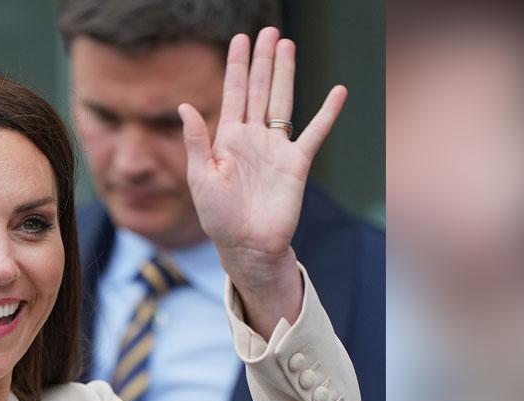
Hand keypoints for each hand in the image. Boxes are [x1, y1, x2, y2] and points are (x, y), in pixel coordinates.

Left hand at [178, 29, 346, 331]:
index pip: (232, 93)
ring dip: (285, 74)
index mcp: (227, 139)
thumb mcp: (200, 178)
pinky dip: (327, 113)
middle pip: (258, 89)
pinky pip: (314, 133)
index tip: (240, 39)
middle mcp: (253, 138)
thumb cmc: (219, 218)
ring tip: (287, 45)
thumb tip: (185, 106)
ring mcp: (276, 148)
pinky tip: (338, 91)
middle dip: (262, 60)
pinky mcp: (297, 163)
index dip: (236, 65)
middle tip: (268, 31)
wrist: (247, 246)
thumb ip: (196, 142)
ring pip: (282, 101)